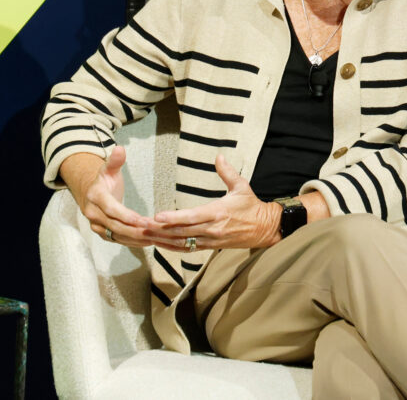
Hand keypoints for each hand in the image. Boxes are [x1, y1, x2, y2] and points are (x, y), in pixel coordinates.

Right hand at [61, 146, 150, 246]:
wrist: (88, 193)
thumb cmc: (103, 180)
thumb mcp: (107, 169)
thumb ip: (115, 161)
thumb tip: (120, 148)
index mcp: (95, 197)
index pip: (111, 209)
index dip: (126, 216)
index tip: (142, 220)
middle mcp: (93, 214)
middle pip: (115, 226)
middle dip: (135, 230)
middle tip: (154, 230)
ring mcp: (96, 226)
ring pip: (118, 235)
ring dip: (137, 238)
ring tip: (155, 238)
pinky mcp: (103, 234)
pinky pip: (119, 240)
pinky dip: (134, 242)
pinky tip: (149, 241)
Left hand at [138, 154, 281, 251]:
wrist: (265, 228)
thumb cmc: (251, 206)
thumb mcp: (241, 186)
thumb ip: (227, 172)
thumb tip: (219, 156)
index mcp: (218, 212)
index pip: (192, 217)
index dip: (173, 218)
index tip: (157, 216)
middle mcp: (212, 229)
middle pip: (182, 232)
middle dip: (161, 230)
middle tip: (142, 225)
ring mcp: (210, 240)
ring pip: (182, 242)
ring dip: (162, 240)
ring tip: (145, 235)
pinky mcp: (210, 246)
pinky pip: (188, 249)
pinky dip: (172, 248)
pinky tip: (159, 244)